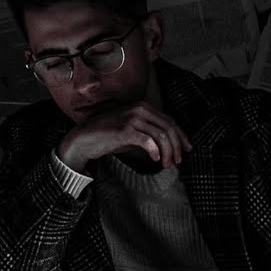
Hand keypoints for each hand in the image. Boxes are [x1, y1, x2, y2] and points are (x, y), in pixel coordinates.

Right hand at [56, 101, 191, 169]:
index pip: (169, 120)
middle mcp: (139, 109)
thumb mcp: (130, 129)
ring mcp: (132, 118)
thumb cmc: (107, 135)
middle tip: (177, 160)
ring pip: (161, 135)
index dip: (181, 135)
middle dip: (177, 145)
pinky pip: (148, 141)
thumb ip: (147, 131)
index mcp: (142, 106)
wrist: (83, 138)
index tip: (186, 148)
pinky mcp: (125, 130)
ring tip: (166, 164)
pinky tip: (156, 159)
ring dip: (168, 151)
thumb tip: (167, 145)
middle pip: (168, 127)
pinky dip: (155, 151)